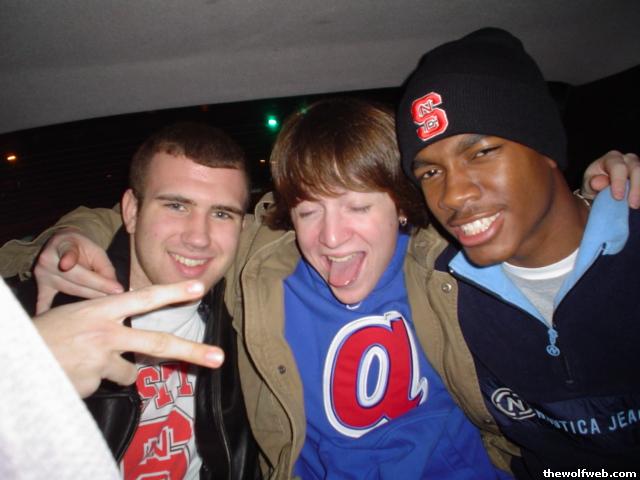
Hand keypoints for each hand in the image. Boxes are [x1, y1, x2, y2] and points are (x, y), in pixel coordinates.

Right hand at [33, 280, 223, 397]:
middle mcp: (105, 333)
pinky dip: (93, 383)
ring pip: (130, 373)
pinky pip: (105, 385)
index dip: (173, 292)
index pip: (144, 297)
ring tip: (85, 362)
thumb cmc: (49, 335)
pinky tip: (72, 375)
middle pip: (157, 343)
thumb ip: (110, 321)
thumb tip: (138, 336)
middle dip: (192, 351)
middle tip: (219, 358)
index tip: (200, 288)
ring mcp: (99, 360)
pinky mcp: (91, 384)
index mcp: (102, 309)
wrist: (15, 360)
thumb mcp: (78, 315)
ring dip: (116, 371)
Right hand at [34, 228, 123, 313]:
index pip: (84, 268)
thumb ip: (105, 269)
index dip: (100, 281)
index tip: (116, 290)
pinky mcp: (41, 285)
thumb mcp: (97, 251)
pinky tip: (52, 321)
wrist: (62, 242)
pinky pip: (44, 300)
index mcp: (63, 245)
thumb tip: (115, 290)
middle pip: (76, 282)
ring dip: (88, 300)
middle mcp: (47, 260)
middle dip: (98, 292)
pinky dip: (48, 311)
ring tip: (106, 307)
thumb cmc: (82, 248)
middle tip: (117, 302)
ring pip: (69, 291)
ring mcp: (42, 274)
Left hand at [581, 151, 639, 207]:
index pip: (618, 166)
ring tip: (636, 206)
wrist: (601, 190)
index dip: (619, 181)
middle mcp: (628, 159)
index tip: (618, 197)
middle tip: (632, 205)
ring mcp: (638, 166)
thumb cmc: (594, 185)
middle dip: (635, 188)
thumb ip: (593, 183)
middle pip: (636, 169)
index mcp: (611, 159)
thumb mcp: (589, 185)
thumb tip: (598, 183)